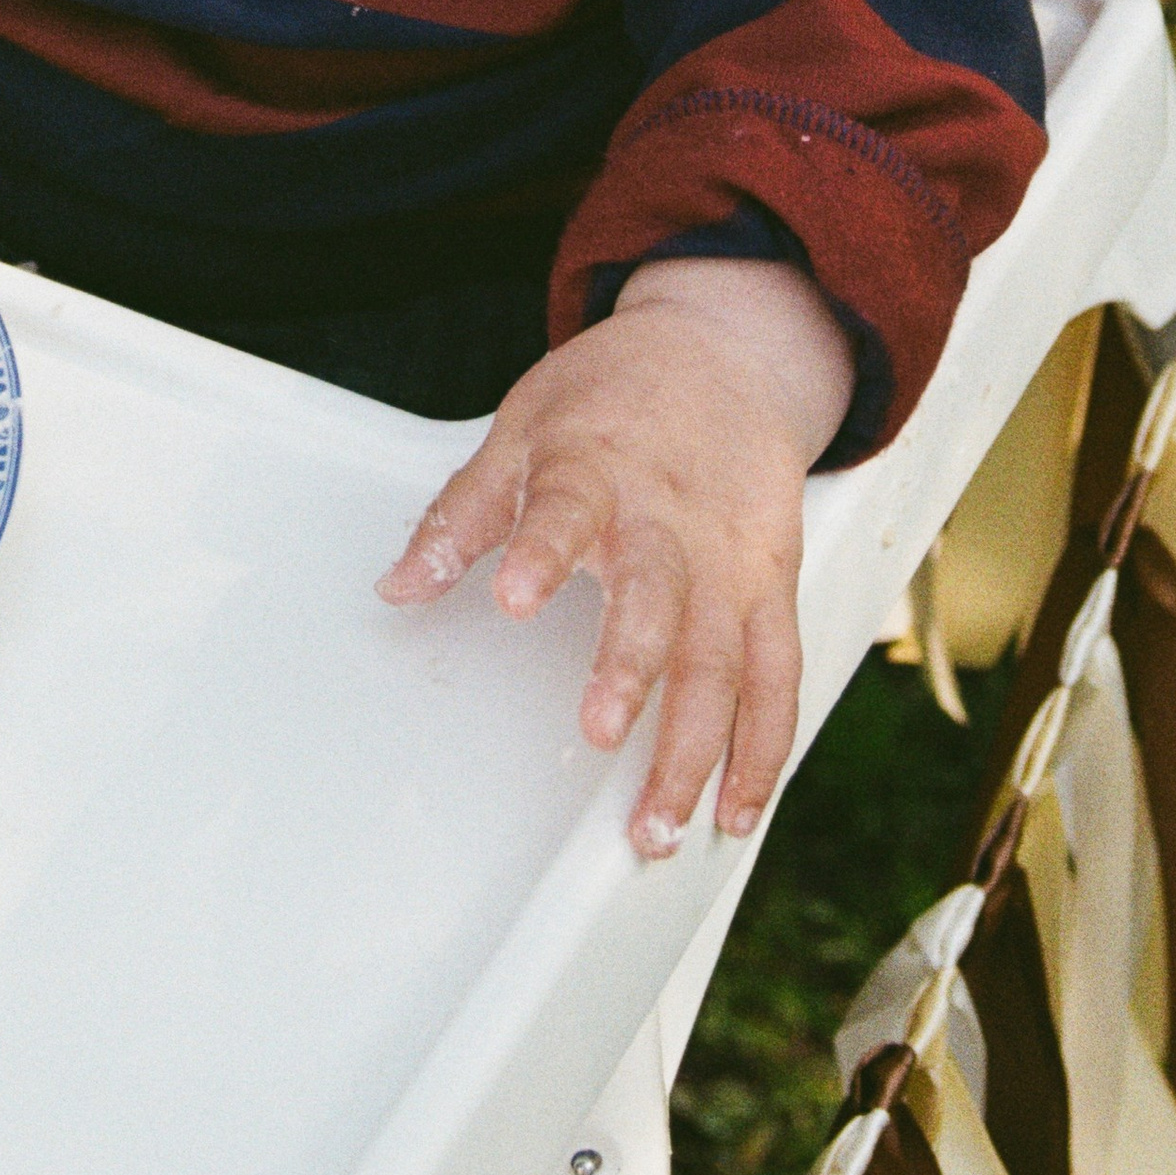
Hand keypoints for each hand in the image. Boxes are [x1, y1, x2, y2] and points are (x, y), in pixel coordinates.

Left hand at [376, 257, 854, 857]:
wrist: (726, 351)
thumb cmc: (612, 395)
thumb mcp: (525, 425)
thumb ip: (464, 512)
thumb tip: (398, 587)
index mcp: (598, 466)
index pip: (566, 507)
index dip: (540, 550)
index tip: (512, 596)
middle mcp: (671, 516)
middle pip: (661, 595)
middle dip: (634, 665)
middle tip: (602, 732)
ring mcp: (730, 558)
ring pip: (726, 658)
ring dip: (699, 747)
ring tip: (660, 823)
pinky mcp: (773, 584)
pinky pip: (777, 675)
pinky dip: (762, 748)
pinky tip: (734, 811)